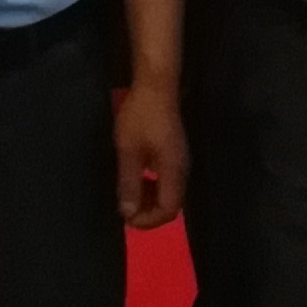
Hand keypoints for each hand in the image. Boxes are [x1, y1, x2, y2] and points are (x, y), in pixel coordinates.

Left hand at [112, 74, 186, 230]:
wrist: (156, 86)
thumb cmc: (140, 116)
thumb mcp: (129, 151)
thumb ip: (129, 183)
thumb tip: (128, 214)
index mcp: (174, 171)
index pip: (169, 210)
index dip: (148, 220)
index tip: (126, 217)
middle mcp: (182, 170)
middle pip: (171, 204)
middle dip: (148, 212)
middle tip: (124, 207)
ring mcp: (180, 160)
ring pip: (169, 193)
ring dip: (149, 199)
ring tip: (128, 194)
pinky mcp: (175, 153)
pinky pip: (167, 180)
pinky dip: (152, 186)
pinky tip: (137, 177)